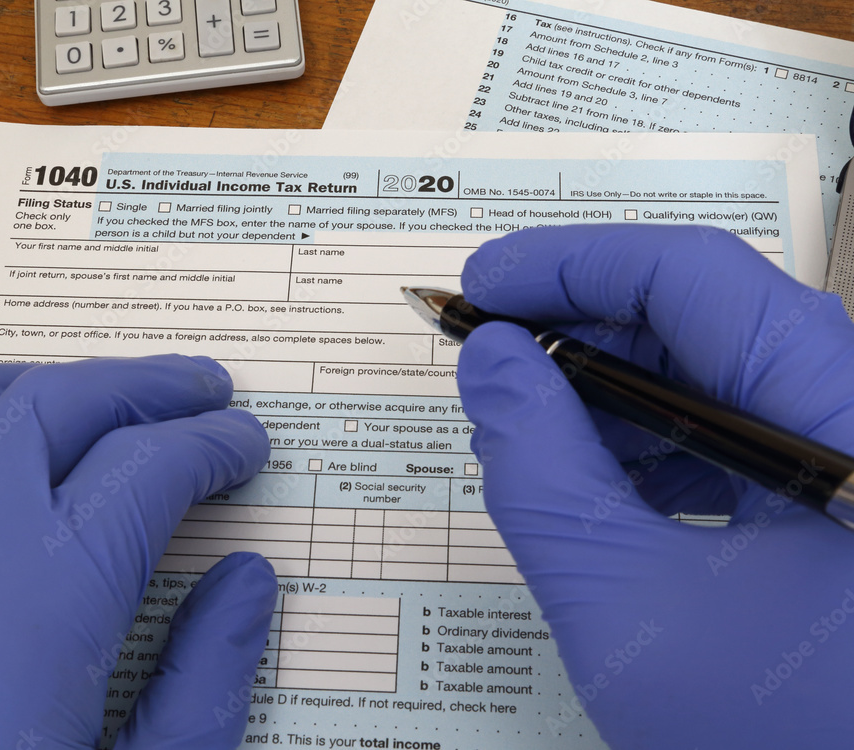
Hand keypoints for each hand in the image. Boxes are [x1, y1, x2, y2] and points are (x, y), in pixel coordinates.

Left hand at [0, 355, 274, 748]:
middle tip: (204, 388)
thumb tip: (249, 582)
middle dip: (153, 386)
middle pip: (71, 404)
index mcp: (48, 594)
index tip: (246, 444)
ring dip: (47, 382)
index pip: (154, 466)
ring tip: (99, 393)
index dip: (215, 444)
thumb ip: (203, 682)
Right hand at [456, 224, 853, 748]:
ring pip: (723, 375)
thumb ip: (541, 472)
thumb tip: (492, 362)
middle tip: (490, 357)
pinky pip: (743, 433)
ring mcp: (851, 457)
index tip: (481, 285)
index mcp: (841, 419)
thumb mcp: (627, 607)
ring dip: (615, 392)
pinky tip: (605, 487)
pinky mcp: (842, 498)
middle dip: (583, 329)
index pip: (695, 278)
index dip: (572, 263)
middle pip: (709, 318)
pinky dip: (660, 444)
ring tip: (533, 434)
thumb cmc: (779, 743)